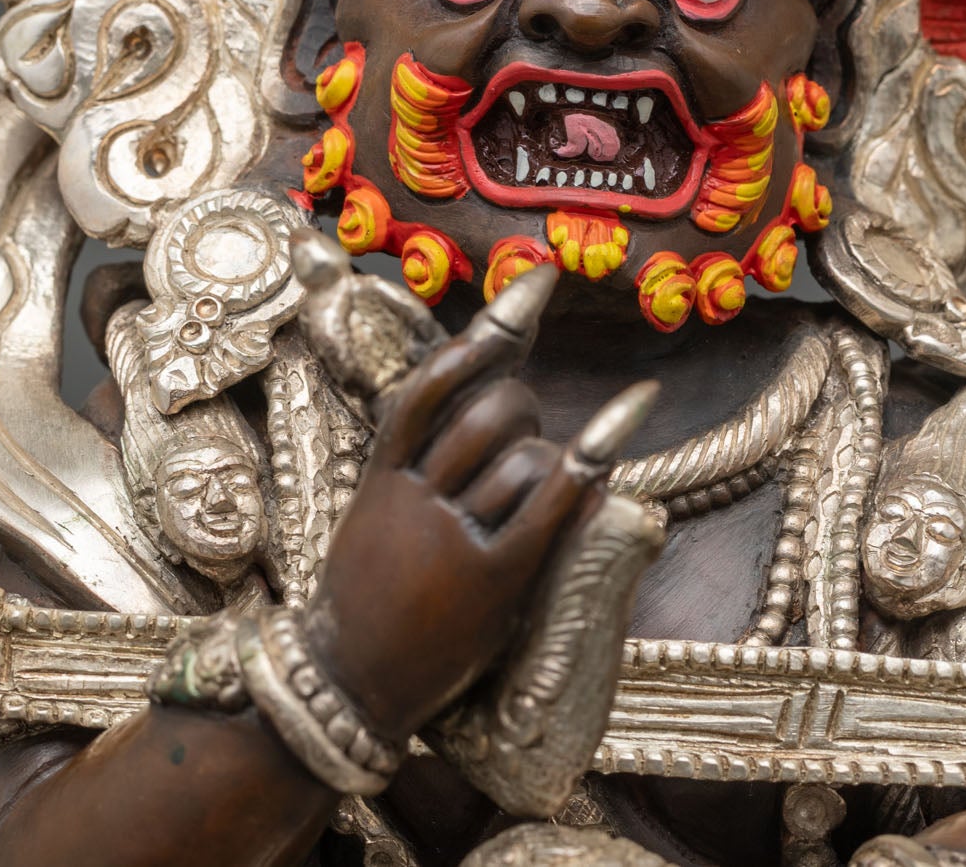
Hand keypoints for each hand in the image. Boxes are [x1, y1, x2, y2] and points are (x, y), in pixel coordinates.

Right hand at [296, 255, 652, 743]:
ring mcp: (450, 540)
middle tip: (519, 445)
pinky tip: (622, 421)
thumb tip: (485, 380)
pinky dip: (591, 459)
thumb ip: (416, 454)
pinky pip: (551, 505)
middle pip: (492, 412)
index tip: (543, 277)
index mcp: (383, 475)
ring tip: (528, 499)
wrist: (343, 688)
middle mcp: (414, 497)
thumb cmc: (370, 595)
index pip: (435, 382)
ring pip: (526, 458)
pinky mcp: (491, 583)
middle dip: (522, 412)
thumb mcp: (373, 514)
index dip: (490, 329)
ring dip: (545, 464)